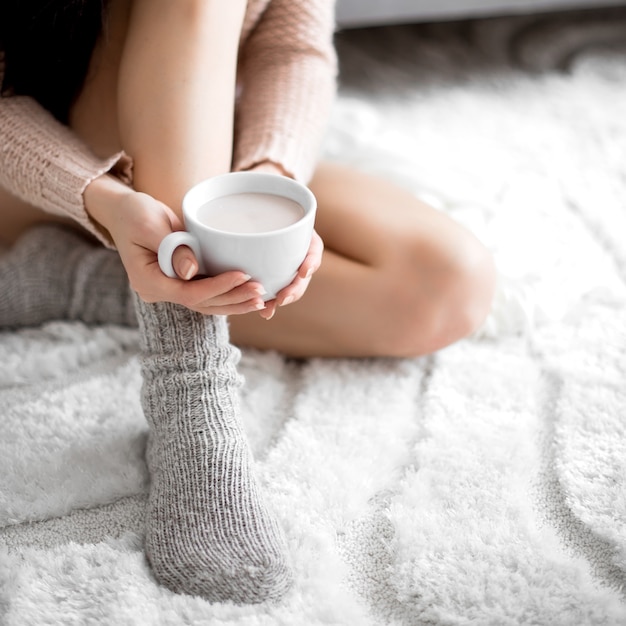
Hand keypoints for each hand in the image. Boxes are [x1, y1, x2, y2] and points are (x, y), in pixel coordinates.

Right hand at [84, 174, 266, 315]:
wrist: (125, 212)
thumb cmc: (135, 213)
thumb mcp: (150, 225)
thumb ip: (173, 248)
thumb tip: (192, 271)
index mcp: (148, 282)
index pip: (188, 293)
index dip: (218, 287)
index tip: (242, 275)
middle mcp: (158, 291)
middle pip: (201, 304)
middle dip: (232, 299)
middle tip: (261, 293)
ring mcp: (169, 289)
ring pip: (205, 304)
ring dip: (234, 302)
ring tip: (260, 299)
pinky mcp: (179, 283)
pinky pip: (205, 294)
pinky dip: (226, 294)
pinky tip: (248, 294)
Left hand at [245, 161, 323, 319]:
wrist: (250, 196)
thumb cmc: (256, 190)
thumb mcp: (258, 188)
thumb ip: (251, 194)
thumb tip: (237, 191)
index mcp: (302, 234)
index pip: (313, 249)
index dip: (310, 262)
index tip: (303, 270)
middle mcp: (297, 250)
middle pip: (303, 274)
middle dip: (294, 289)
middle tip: (281, 298)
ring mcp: (285, 262)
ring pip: (290, 285)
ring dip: (282, 299)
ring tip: (269, 309)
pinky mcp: (271, 271)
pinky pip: (274, 289)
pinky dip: (269, 300)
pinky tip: (262, 311)